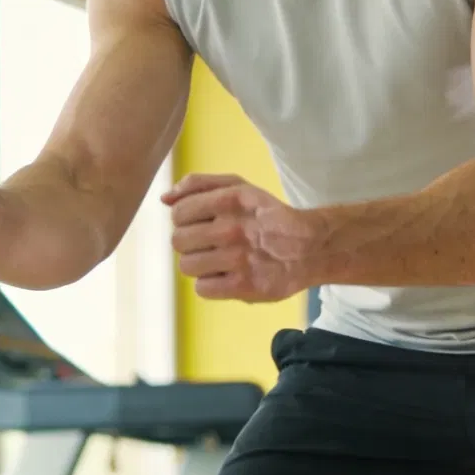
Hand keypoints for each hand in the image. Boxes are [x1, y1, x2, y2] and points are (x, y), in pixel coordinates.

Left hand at [162, 171, 318, 301]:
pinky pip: (202, 289)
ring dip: (199, 265)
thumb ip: (199, 185)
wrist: (310, 247)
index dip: (185, 221)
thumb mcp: (239, 187)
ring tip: (218, 261)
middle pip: (178, 241)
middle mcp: (231, 228)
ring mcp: (237, 259)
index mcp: (228, 200)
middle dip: (191, 243)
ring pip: (187, 266)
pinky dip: (210, 284)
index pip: (178, 213)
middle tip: (210, 244)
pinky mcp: (243, 286)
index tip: (201, 224)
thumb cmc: (268, 216)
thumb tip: (164, 199)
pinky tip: (225, 276)